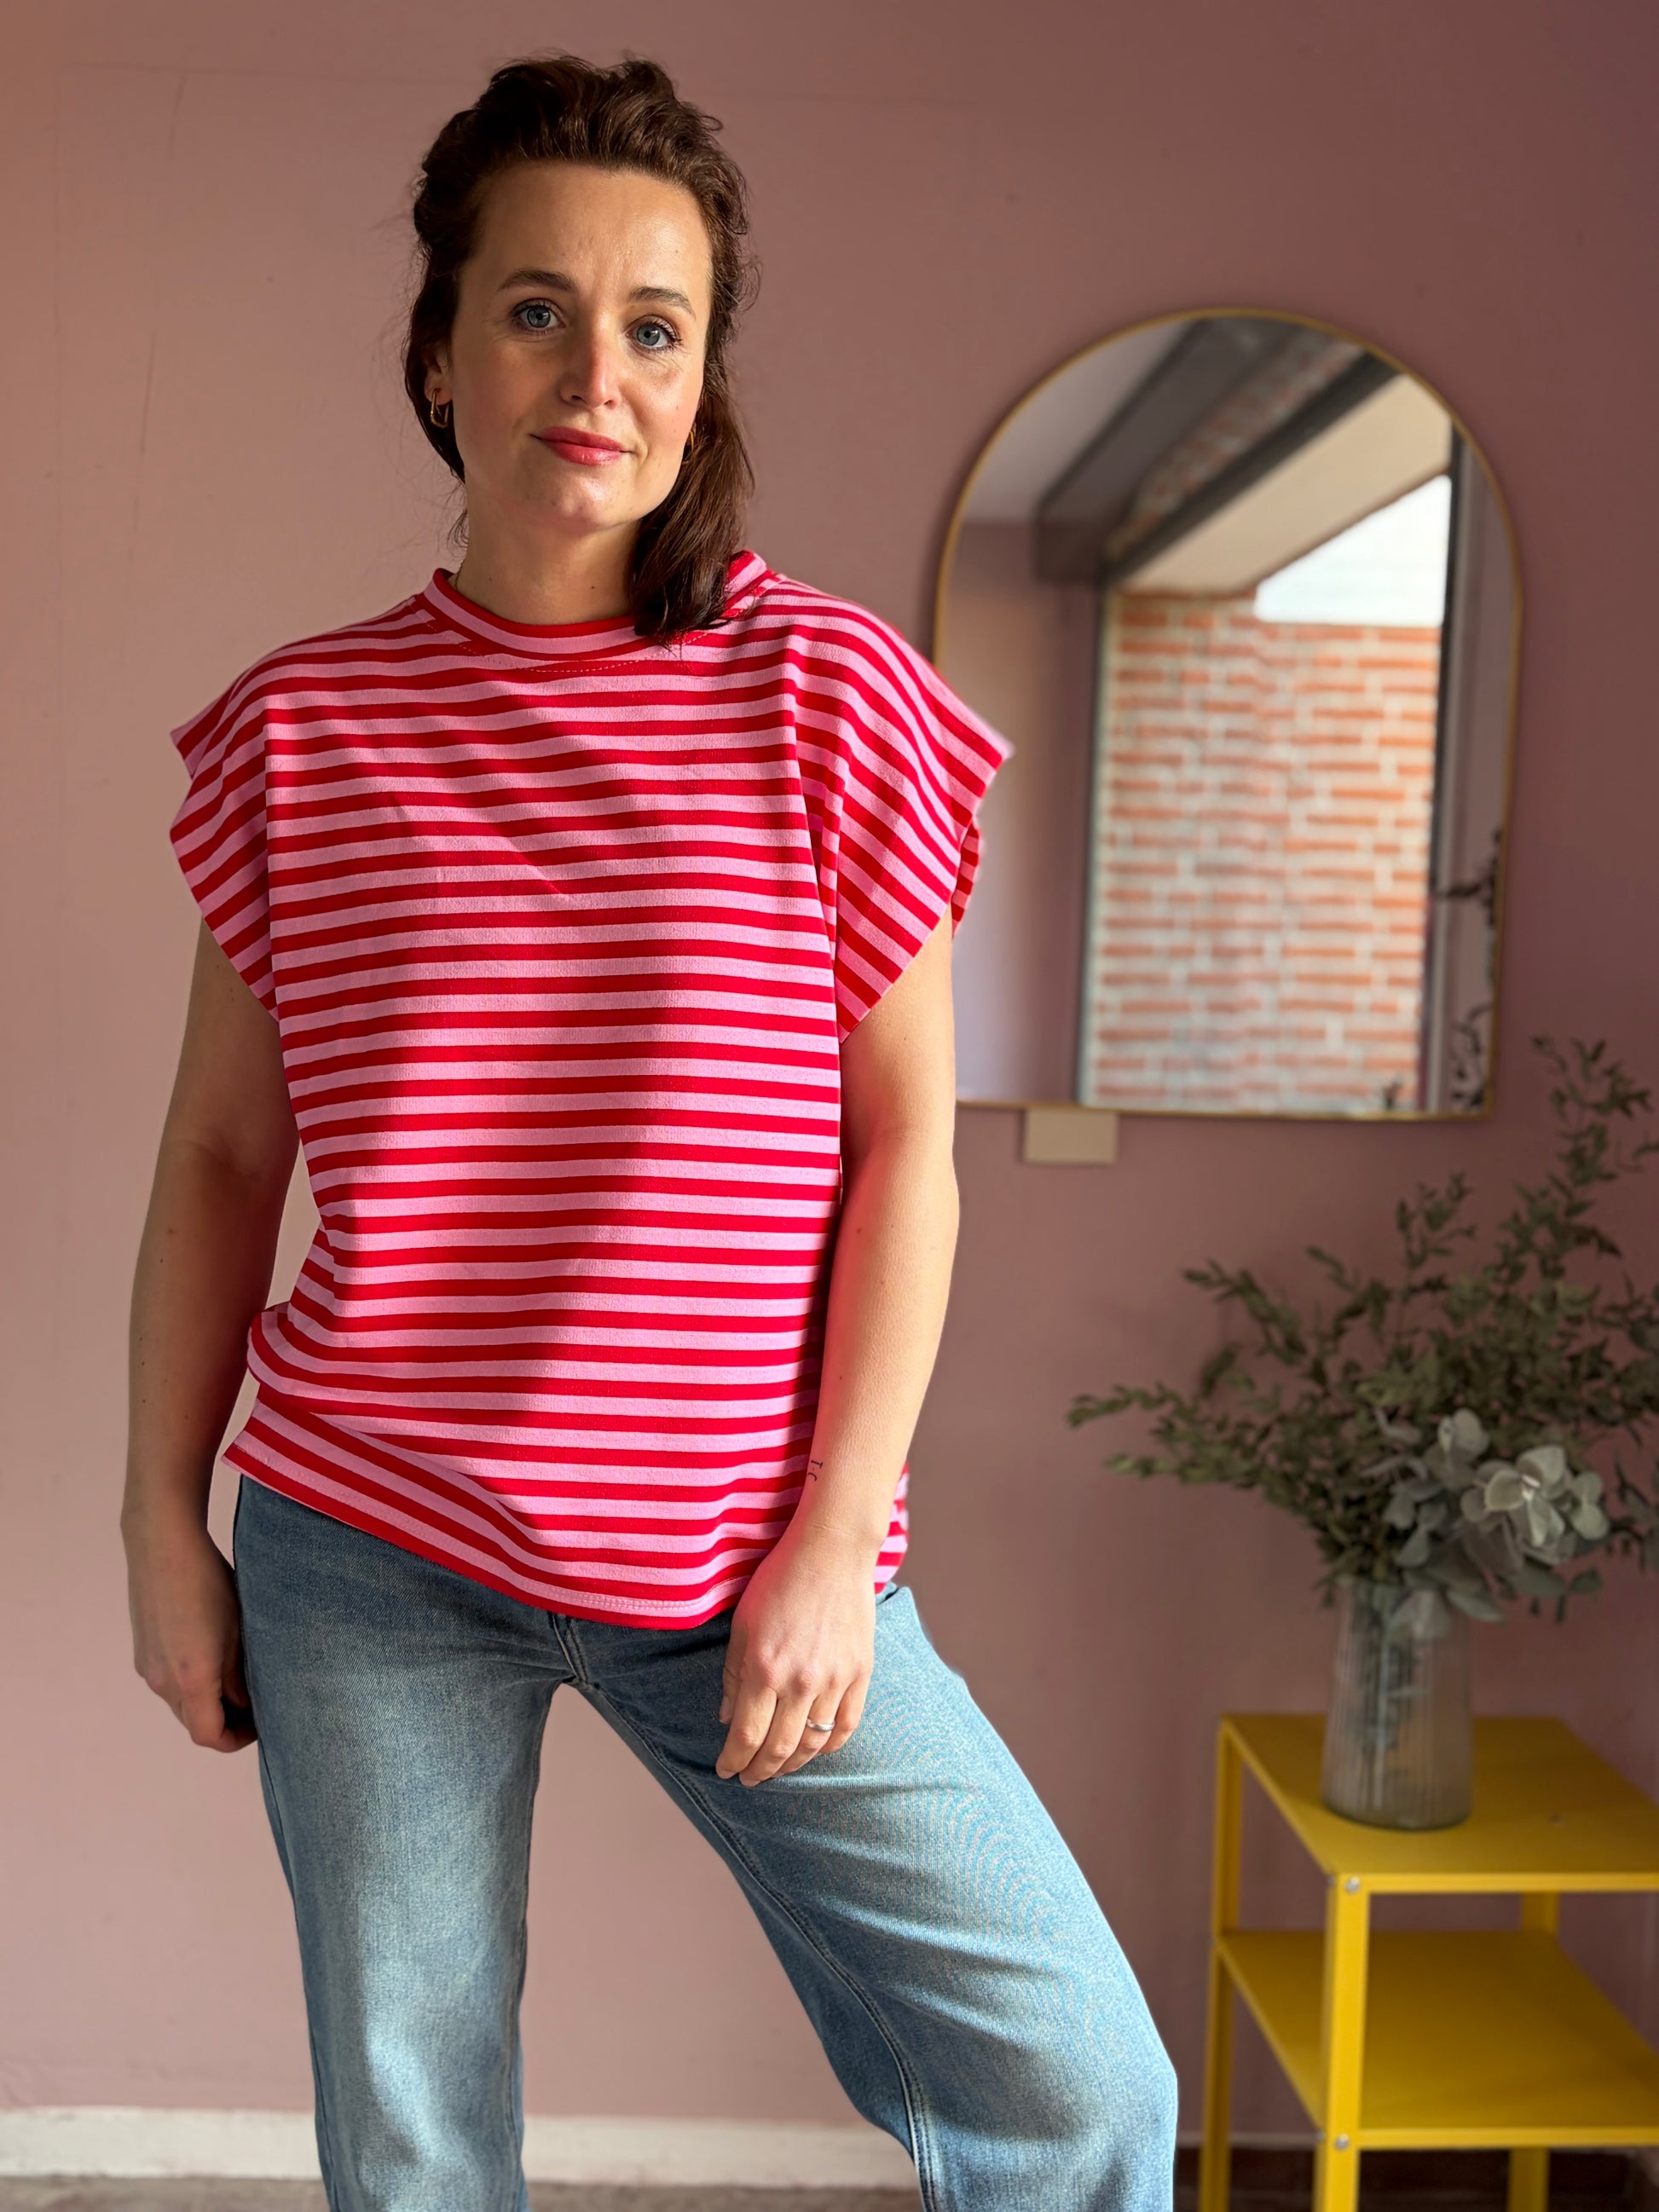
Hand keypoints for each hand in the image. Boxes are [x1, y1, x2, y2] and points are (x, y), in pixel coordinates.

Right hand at [122, 1501, 256, 1752]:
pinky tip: (212, 1653)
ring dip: (207, 1701)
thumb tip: (246, 1705)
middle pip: (193, 1723)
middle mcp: (161, 1681)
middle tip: (257, 1702)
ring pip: (180, 1702)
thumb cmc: (210, 1582)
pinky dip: (190, 1682)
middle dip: (225, 1721)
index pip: (209, 1736)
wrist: (163, 1544)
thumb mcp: (238, 1631)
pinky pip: (167, 1681)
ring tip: (238, 1676)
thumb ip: (241, 1676)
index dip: (237, 1739)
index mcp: (191, 1680)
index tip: (261, 1723)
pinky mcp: (142, 1650)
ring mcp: (147, 1666)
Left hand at [715, 1519, 876, 1785]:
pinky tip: (814, 1749)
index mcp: (765, 1668)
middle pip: (779, 1748)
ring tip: (778, 1768)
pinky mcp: (860, 1673)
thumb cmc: (780, 1581)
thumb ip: (734, 1676)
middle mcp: (801, 1681)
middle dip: (760, 1771)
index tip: (725, 1771)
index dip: (733, 1760)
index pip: (746, 1735)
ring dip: (792, 1763)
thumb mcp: (743, 1626)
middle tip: (749, 1779)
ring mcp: (835, 1679)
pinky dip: (829, 1745)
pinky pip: (846, 1725)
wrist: (831, 1552)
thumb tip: (728, 1718)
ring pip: (812, 1742)